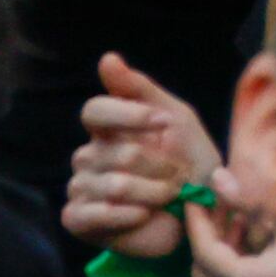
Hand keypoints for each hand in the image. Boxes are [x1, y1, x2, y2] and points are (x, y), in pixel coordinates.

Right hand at [58, 53, 225, 258]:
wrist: (198, 214)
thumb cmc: (189, 161)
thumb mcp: (176, 118)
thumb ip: (139, 89)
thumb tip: (106, 57)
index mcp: (108, 129)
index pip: (95, 110)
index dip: (129, 116)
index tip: (164, 123)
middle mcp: (88, 155)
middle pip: (119, 153)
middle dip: (162, 166)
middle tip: (179, 176)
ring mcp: (80, 187)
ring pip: (115, 185)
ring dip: (155, 192)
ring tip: (168, 196)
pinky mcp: (77, 219)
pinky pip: (96, 213)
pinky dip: (131, 214)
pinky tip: (144, 214)